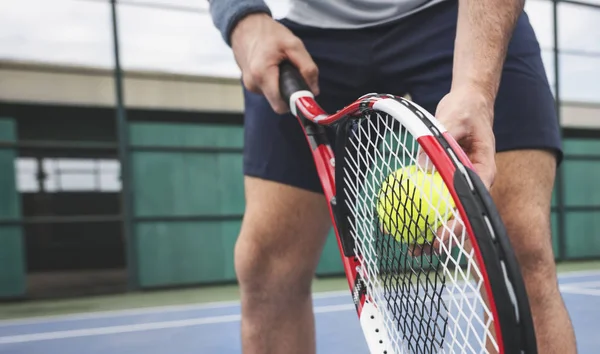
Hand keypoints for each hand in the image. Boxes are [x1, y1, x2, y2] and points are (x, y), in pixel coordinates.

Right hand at [230, 13, 318, 113]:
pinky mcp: (249, 83)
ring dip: (281, 85)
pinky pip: (267, 89)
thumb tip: (314, 90)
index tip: (303, 95)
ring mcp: (249, 85)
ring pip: (273, 96)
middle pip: (278, 101)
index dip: (294, 103)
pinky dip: (274, 82)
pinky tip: (273, 67)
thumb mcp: (294, 45)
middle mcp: (253, 84)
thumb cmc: (269, 33)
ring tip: (281, 66)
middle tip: (293, 74)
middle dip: (289, 91)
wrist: (246, 26)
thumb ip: (307, 68)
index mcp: (262, 75)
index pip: (280, 105)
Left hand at [410, 85, 495, 257]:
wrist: (467, 102)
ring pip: (444, 211)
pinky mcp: (445, 178)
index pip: (471, 204)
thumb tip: (424, 167)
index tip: (440, 239)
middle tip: (418, 250)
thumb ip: (442, 139)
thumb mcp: (455, 119)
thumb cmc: (466, 109)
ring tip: (408, 246)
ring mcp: (459, 182)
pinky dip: (417, 207)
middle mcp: (472, 182)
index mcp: (482, 172)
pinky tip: (397, 217)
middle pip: (458, 216)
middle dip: (440, 238)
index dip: (457, 225)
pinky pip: (431, 196)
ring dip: (427, 229)